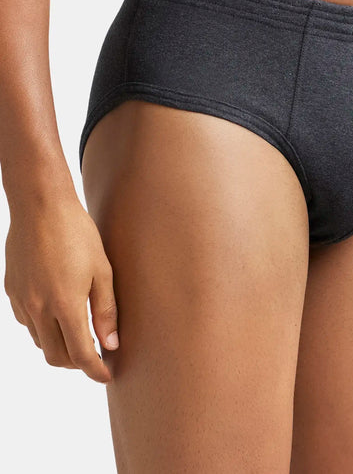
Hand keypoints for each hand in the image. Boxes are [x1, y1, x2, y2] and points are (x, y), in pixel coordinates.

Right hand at [3, 191, 118, 383]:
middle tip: (97, 355)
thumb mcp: (102, 270)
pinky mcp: (12, 290)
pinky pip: (27, 322)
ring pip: (40, 341)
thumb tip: (110, 344)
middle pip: (57, 356)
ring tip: (80, 333)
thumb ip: (106, 310)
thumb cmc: (77, 233)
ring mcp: (22, 301)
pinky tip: (58, 312)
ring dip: (60, 346)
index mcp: (65, 305)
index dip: (95, 370)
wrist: (40, 206)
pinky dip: (44, 327)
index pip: (80, 354)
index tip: (107, 376)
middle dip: (77, 363)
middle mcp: (39, 309)